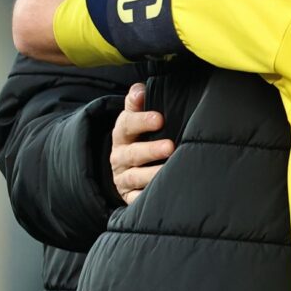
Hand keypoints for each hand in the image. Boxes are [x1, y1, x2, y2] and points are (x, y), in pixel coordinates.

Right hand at [109, 82, 172, 204]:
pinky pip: (136, 200)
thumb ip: (137, 100)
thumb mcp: (134, 117)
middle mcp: (119, 157)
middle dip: (151, 150)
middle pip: (132, 153)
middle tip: (170, 147)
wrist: (126, 168)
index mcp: (121, 134)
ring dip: (152, 174)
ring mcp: (123, 178)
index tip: (160, 118)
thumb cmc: (139, 137)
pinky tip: (163, 193)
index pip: (127, 124)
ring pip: (135, 177)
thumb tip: (139, 90)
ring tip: (170, 171)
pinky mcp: (129, 197)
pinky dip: (146, 198)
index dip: (142, 121)